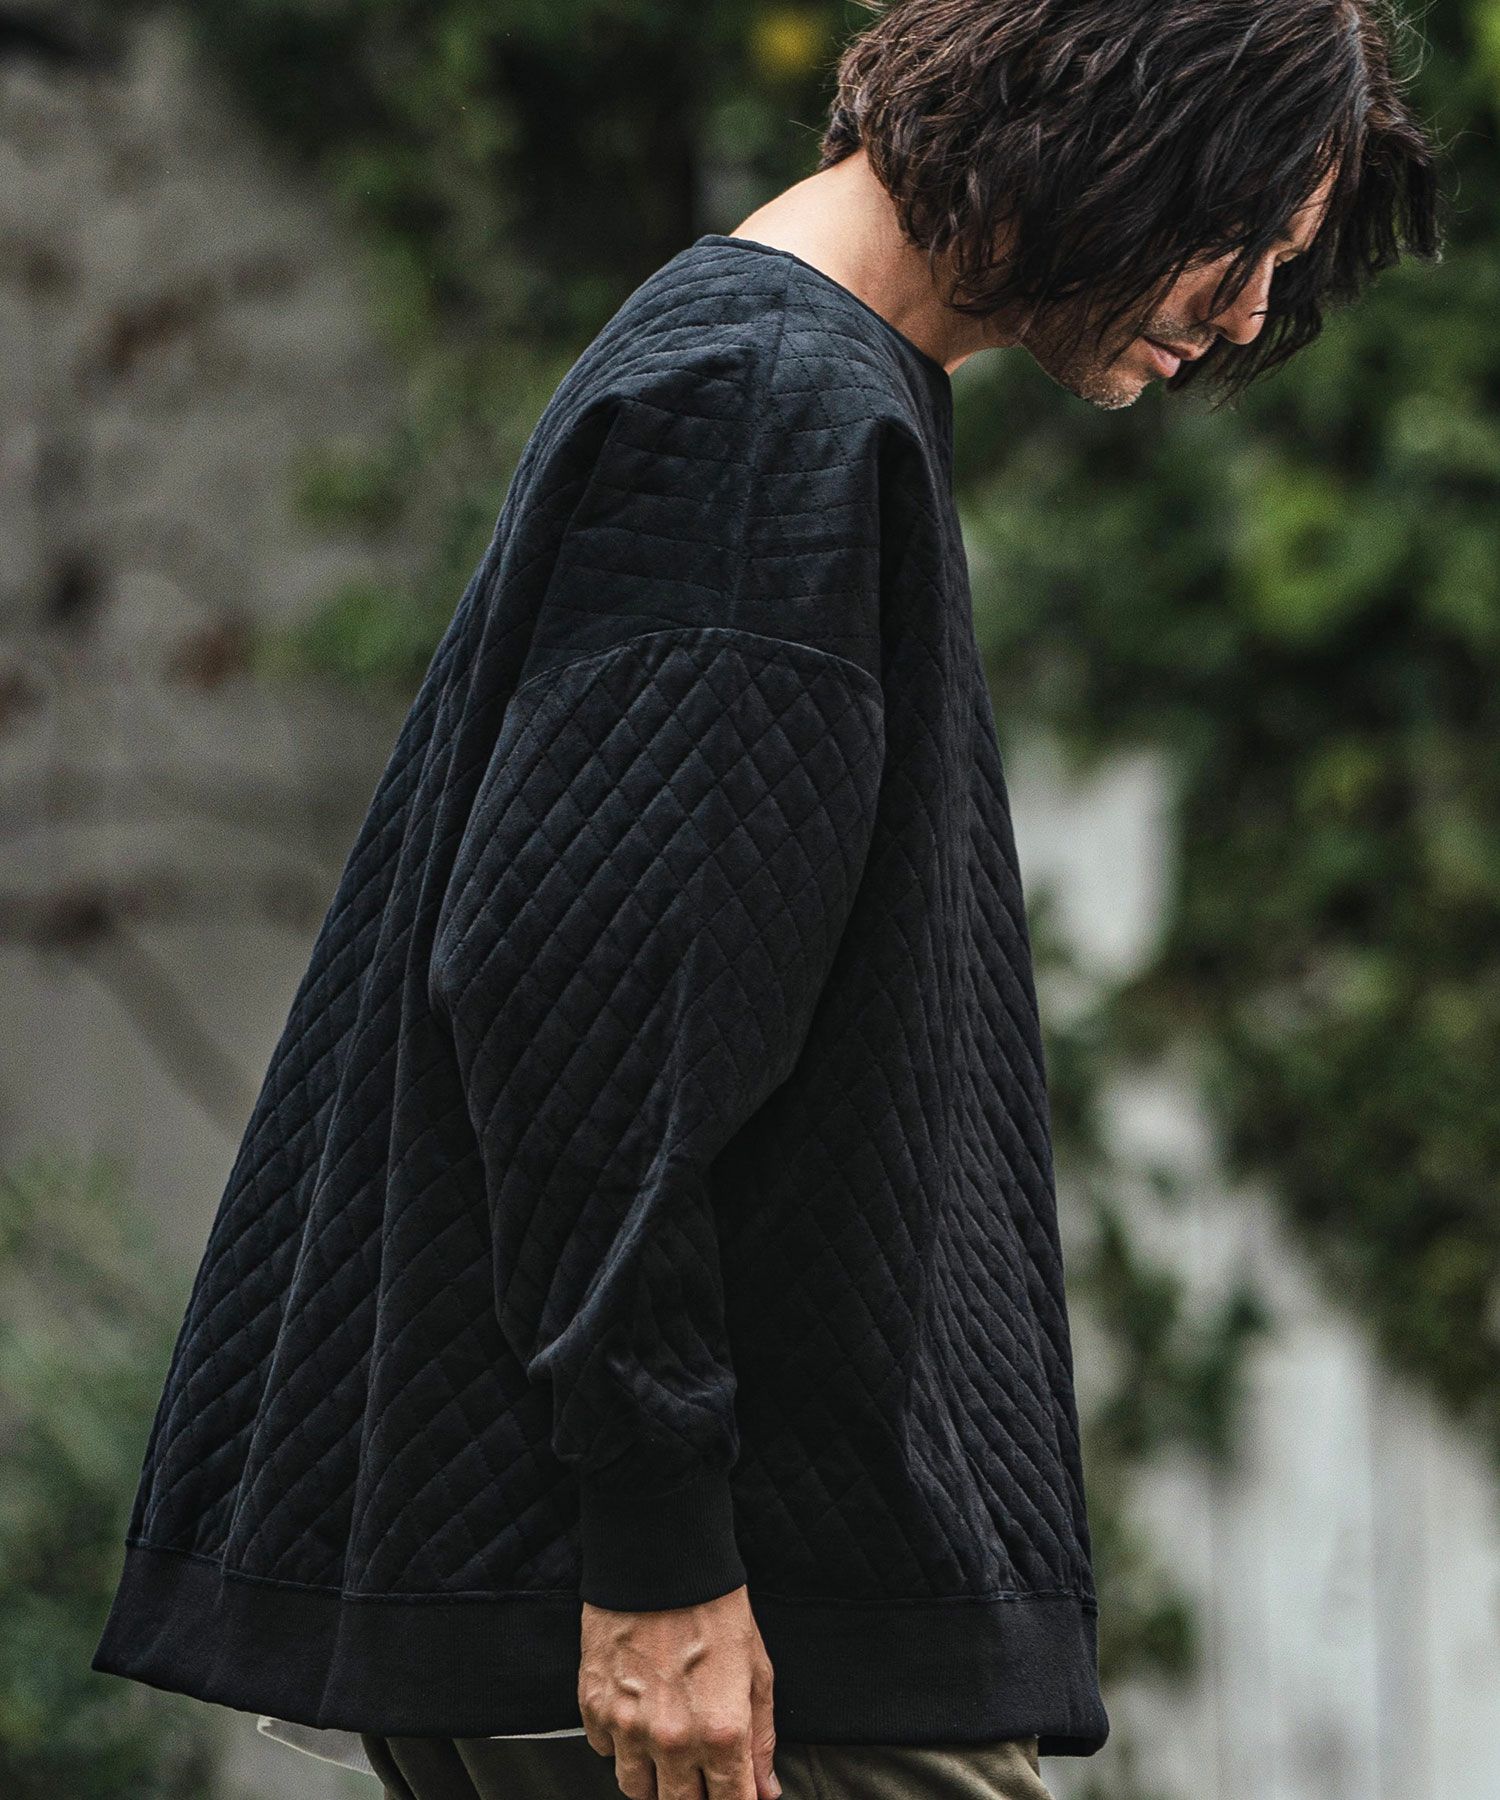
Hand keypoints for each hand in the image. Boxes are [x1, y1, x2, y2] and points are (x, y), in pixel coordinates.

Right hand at [579, 1583, 780, 1799]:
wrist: (661, 1559)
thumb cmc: (714, 1607)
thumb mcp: (756, 1670)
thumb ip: (762, 1738)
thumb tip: (766, 1790)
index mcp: (721, 1732)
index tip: (735, 1796)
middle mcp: (673, 1740)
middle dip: (695, 1795)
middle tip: (701, 1770)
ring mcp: (628, 1726)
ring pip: (637, 1790)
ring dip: (654, 1778)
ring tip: (667, 1745)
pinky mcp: (594, 1707)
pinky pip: (604, 1751)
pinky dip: (620, 1743)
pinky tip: (637, 1714)